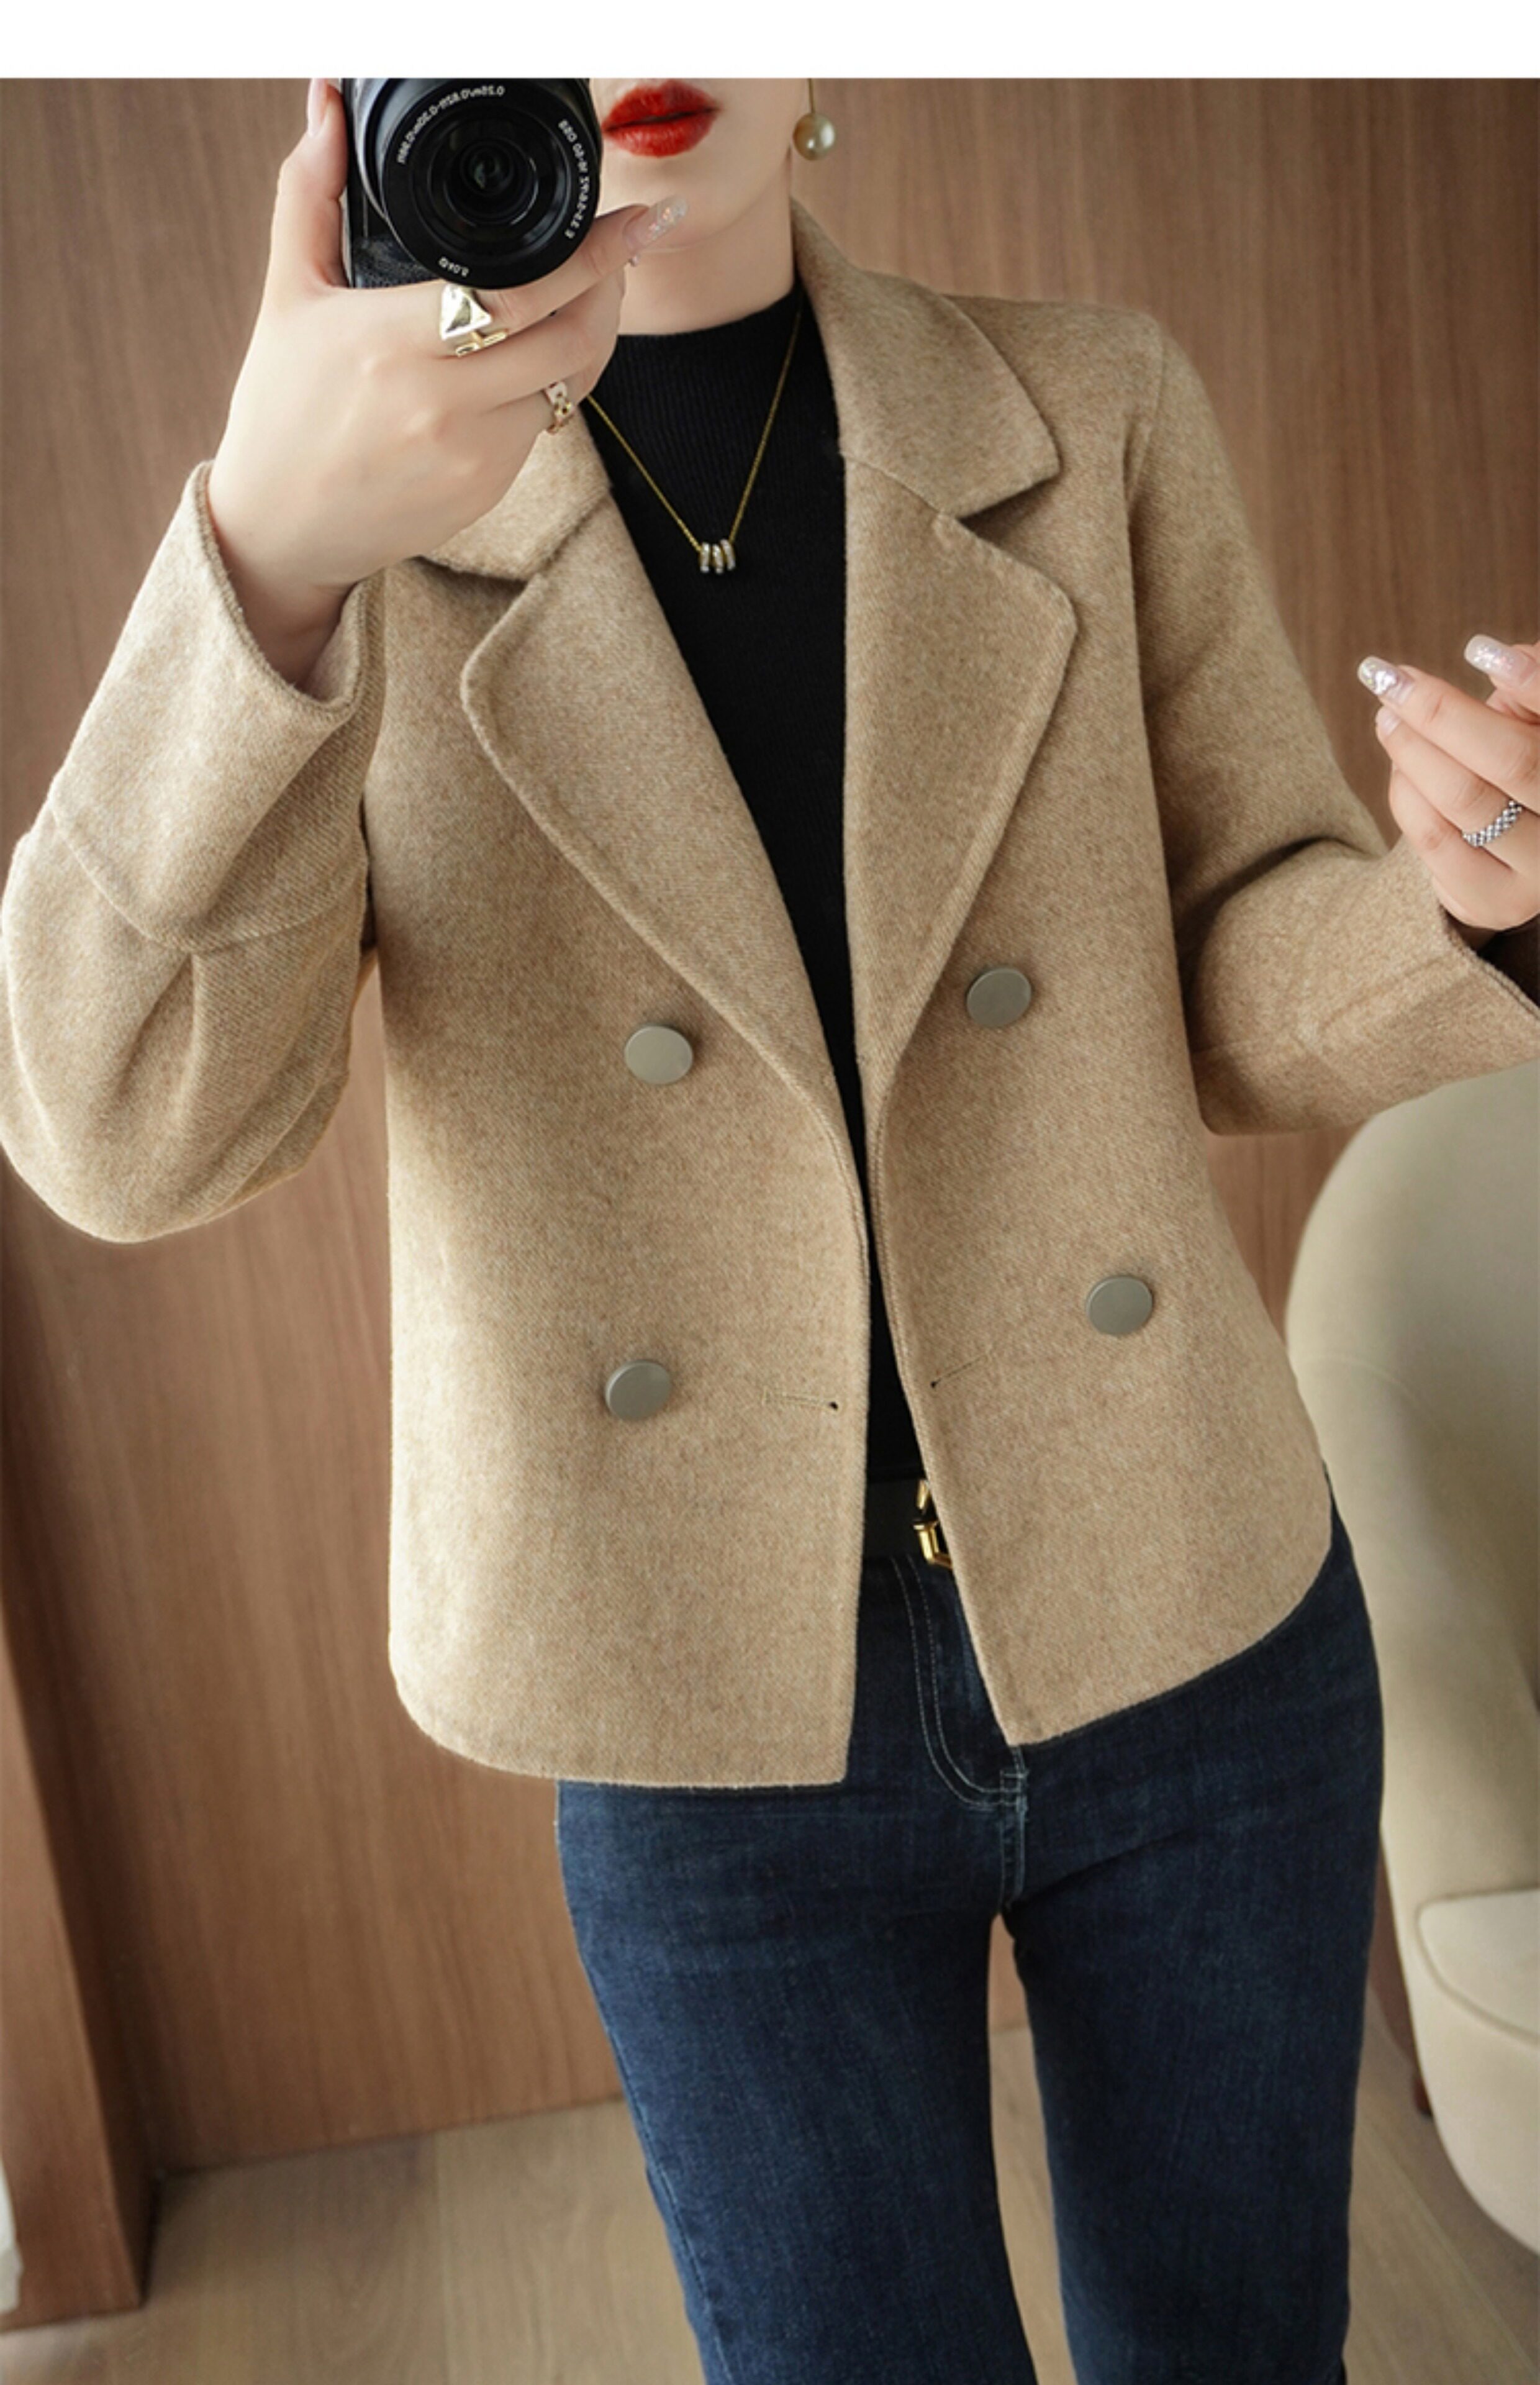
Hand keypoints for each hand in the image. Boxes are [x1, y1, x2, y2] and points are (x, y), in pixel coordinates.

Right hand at [205, 77, 671, 629]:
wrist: (281, 527)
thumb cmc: (283, 409)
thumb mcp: (289, 296)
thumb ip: (309, 195)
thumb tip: (326, 110)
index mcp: (393, 342)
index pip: (521, 294)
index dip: (593, 256)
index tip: (637, 220)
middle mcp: (442, 402)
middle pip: (571, 340)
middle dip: (613, 288)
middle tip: (624, 246)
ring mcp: (473, 453)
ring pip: (570, 384)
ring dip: (593, 334)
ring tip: (592, 291)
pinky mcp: (488, 487)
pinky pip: (545, 422)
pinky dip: (555, 380)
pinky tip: (542, 350)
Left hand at [1356, 635, 1539, 947]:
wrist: (1515, 849)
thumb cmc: (1525, 760)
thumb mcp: (1532, 722)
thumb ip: (1529, 689)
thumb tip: (1501, 656)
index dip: (1531, 680)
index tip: (1476, 649)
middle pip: (1513, 761)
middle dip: (1442, 713)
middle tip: (1391, 679)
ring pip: (1467, 803)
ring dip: (1413, 752)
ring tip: (1389, 718)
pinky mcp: (1499, 904)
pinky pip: (1436, 842)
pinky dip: (1409, 797)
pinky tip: (1404, 770)